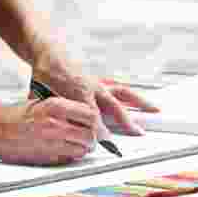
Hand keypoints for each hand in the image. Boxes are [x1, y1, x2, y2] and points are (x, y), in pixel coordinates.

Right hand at [0, 97, 100, 164]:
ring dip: (84, 148)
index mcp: (55, 107)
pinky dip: (72, 155)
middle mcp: (56, 124)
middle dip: (93, 137)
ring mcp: (51, 142)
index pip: (90, 115)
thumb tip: (85, 116)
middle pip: (90, 134)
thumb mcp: (42, 102)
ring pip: (83, 149)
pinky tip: (66, 150)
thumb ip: (64, 109)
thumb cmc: (17, 114)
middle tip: (90, 137)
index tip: (94, 123)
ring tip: (79, 144)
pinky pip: (69, 158)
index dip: (94, 121)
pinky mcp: (47, 157)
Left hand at [32, 61, 153, 135]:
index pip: (92, 114)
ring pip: (123, 92)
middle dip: (126, 119)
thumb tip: (49, 126)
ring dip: (140, 101)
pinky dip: (131, 94)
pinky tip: (141, 100)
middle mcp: (92, 86)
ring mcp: (98, 82)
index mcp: (77, 90)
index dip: (99, 128)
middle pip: (114, 103)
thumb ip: (49, 111)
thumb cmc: (44, 76)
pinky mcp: (99, 80)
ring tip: (155, 110)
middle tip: (138, 132)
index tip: (105, 142)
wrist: (48, 55)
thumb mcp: (42, 95)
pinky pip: (119, 87)